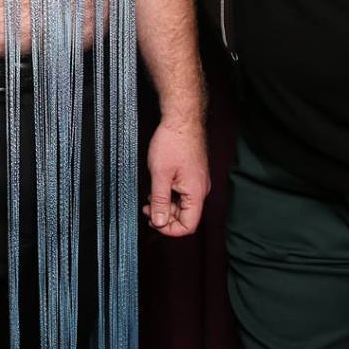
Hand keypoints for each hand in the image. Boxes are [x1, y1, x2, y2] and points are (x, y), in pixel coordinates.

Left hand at [143, 118, 209, 236]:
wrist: (182, 119)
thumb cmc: (173, 142)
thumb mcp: (160, 175)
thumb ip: (160, 201)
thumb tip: (159, 222)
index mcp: (196, 193)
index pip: (188, 226)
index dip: (170, 229)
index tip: (153, 222)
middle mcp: (200, 190)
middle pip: (185, 216)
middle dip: (165, 216)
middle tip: (147, 208)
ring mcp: (197, 182)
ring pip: (182, 205)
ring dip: (165, 205)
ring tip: (150, 196)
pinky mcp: (193, 175)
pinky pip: (182, 193)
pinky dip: (169, 194)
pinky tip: (158, 187)